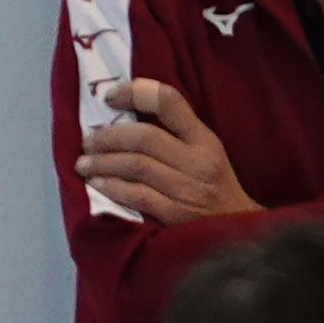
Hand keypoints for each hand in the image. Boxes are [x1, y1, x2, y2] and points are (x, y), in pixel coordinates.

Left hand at [78, 77, 255, 221]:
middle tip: (88, 142)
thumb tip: (126, 113)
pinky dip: (111, 188)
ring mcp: (188, 189)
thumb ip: (177, 133)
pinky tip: (98, 184)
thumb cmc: (215, 188)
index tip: (109, 96)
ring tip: (84, 164)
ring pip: (136, 165)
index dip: (134, 92)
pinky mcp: (176, 215)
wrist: (238, 230)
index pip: (169, 102)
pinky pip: (136, 196)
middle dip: (107, 137)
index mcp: (205, 140)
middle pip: (144, 137)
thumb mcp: (208, 153)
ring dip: (102, 163)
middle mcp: (198, 161)